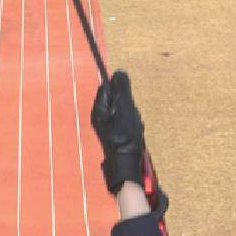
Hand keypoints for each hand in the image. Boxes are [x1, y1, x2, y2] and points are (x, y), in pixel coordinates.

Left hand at [90, 71, 147, 194]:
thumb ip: (121, 89)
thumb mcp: (124, 107)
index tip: (128, 96)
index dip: (119, 89)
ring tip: (134, 125)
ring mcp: (108, 128)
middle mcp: (100, 118)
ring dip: (132, 116)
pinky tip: (136, 133)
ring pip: (124, 112)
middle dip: (128, 105)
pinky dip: (133, 126)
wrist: (127, 163)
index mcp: (98, 109)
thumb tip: (119, 71)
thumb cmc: (124, 134)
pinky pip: (127, 123)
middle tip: (132, 114)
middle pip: (117, 100)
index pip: (106, 88)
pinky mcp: (116, 136)